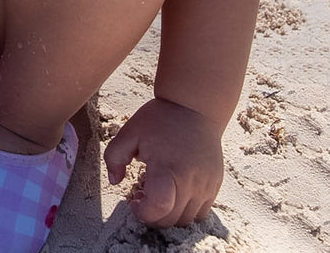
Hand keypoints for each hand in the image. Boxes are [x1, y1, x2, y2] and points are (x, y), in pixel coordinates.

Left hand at [103, 97, 223, 227]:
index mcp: (168, 167)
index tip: (133, 201)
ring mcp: (206, 185)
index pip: (160, 207)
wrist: (194, 109)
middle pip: (172, 219)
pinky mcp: (215, 185)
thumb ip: (114, 156)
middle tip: (141, 197)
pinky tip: (173, 192)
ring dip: (169, 215)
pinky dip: (185, 210)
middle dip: (153, 216)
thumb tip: (114, 181)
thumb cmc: (159, 120)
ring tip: (157, 194)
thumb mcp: (129, 131)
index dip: (144, 213)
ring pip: (187, 219)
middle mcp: (191, 181)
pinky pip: (201, 211)